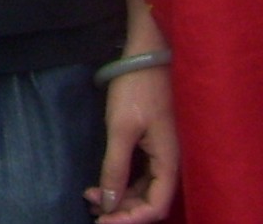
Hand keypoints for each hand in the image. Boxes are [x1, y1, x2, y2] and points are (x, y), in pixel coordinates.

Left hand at [87, 65, 177, 222]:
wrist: (147, 55)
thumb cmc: (137, 89)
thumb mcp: (121, 129)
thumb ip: (116, 167)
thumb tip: (108, 202)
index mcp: (170, 163)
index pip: (155, 207)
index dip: (129, 219)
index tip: (101, 221)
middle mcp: (172, 164)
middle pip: (150, 201)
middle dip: (121, 210)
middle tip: (91, 210)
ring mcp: (164, 155)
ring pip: (145, 190)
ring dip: (120, 198)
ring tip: (90, 197)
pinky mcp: (155, 146)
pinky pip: (143, 175)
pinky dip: (123, 183)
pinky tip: (102, 183)